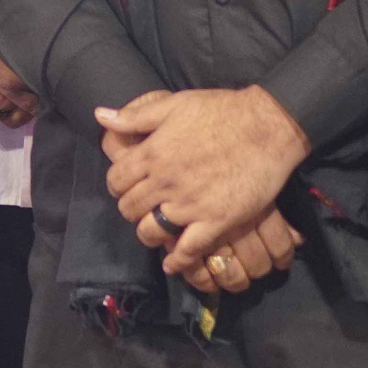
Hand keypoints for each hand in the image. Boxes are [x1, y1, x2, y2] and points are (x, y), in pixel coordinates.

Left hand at [99, 86, 309, 281]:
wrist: (267, 127)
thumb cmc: (221, 111)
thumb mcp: (173, 104)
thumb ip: (134, 115)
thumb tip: (100, 116)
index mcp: (152, 153)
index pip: (115, 180)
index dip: (117, 185)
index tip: (126, 186)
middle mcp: (165, 182)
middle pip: (129, 208)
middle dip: (131, 209)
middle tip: (142, 208)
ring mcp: (190, 204)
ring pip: (151, 231)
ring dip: (149, 233)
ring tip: (155, 230)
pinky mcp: (217, 220)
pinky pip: (189, 250)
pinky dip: (178, 260)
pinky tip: (174, 262)